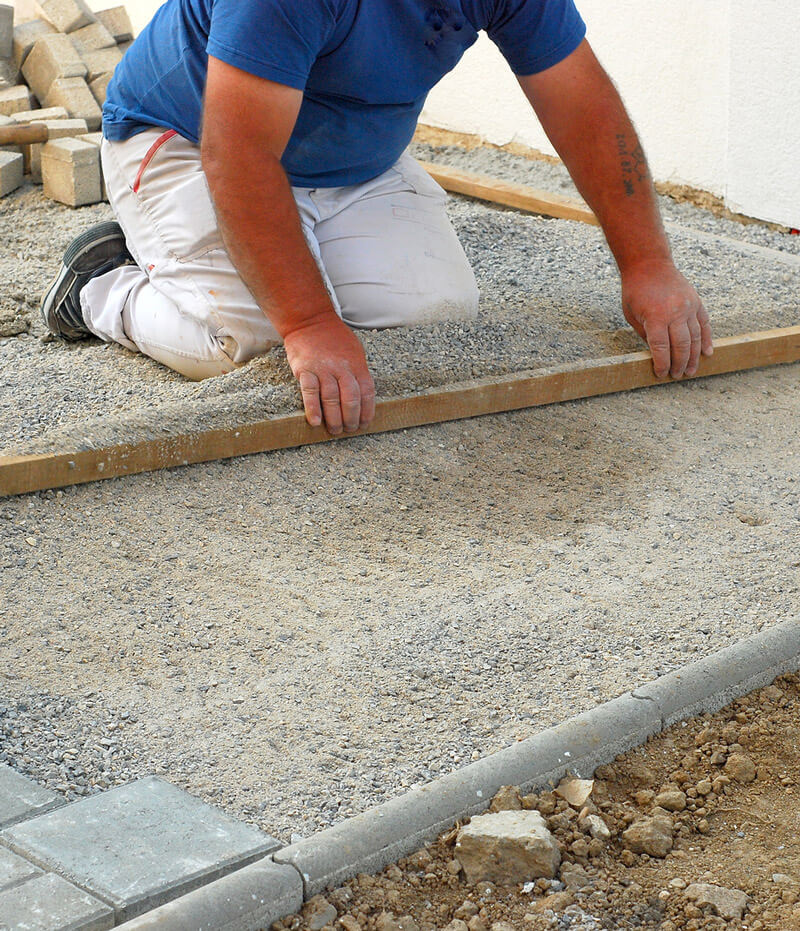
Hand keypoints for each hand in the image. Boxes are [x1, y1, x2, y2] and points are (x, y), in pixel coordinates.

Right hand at [283, 314, 375, 434]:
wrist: (309, 321)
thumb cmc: (334, 338)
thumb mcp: (355, 351)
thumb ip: (358, 372)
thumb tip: (364, 398)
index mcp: (357, 364)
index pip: (367, 393)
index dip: (367, 412)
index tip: (364, 424)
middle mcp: (342, 368)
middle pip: (350, 399)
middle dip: (351, 419)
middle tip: (348, 430)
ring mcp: (323, 369)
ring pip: (331, 399)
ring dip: (334, 419)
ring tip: (334, 430)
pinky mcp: (305, 370)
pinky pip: (310, 392)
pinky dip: (313, 409)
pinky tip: (315, 422)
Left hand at [622, 261, 712, 378]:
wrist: (649, 264)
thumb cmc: (636, 290)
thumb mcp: (632, 315)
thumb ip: (645, 335)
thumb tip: (657, 354)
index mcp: (656, 318)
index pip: (661, 348)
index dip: (662, 364)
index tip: (661, 374)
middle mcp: (675, 313)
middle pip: (681, 346)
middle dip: (679, 364)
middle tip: (677, 376)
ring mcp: (688, 307)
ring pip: (695, 337)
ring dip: (694, 357)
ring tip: (691, 371)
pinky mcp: (696, 302)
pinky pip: (705, 324)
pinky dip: (707, 339)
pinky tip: (707, 352)